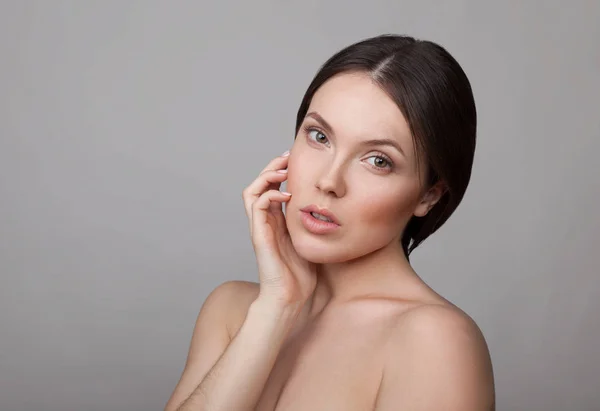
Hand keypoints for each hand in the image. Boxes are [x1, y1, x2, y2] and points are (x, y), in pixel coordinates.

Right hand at [242, 151, 316, 308]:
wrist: (291, 298)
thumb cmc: (302, 276)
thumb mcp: (313, 242)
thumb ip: (315, 225)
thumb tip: (335, 211)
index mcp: (277, 222)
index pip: (272, 188)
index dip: (280, 172)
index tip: (295, 160)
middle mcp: (266, 222)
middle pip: (259, 184)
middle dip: (272, 167)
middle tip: (287, 157)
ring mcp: (260, 227)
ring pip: (252, 190)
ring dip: (266, 176)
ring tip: (282, 170)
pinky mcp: (259, 234)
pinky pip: (257, 205)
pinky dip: (269, 194)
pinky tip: (285, 194)